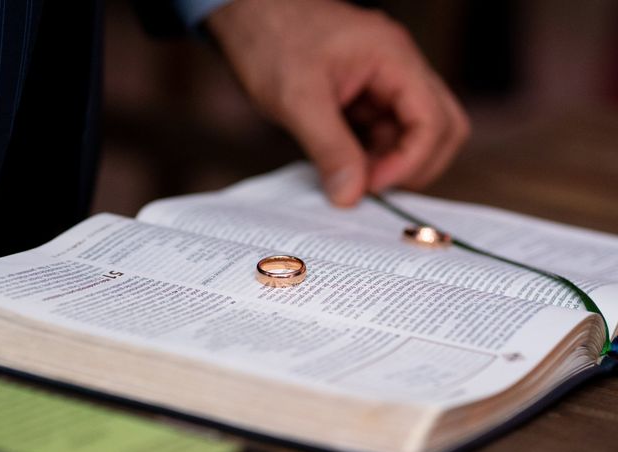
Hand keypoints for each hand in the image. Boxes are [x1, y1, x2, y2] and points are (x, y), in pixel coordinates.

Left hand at [207, 0, 469, 205]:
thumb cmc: (271, 39)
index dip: (410, 162)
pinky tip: (344, 164)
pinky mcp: (367, 94)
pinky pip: (386, 133)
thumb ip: (329, 149)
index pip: (433, 120)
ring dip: (390, 163)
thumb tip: (351, 196)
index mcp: (393, 58)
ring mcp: (385, 81)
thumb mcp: (298, 99)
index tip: (370, 186)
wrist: (248, 13)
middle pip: (441, 127)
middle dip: (413, 165)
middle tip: (370, 185)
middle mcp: (399, 67)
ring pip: (414, 134)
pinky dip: (372, 156)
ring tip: (350, 177)